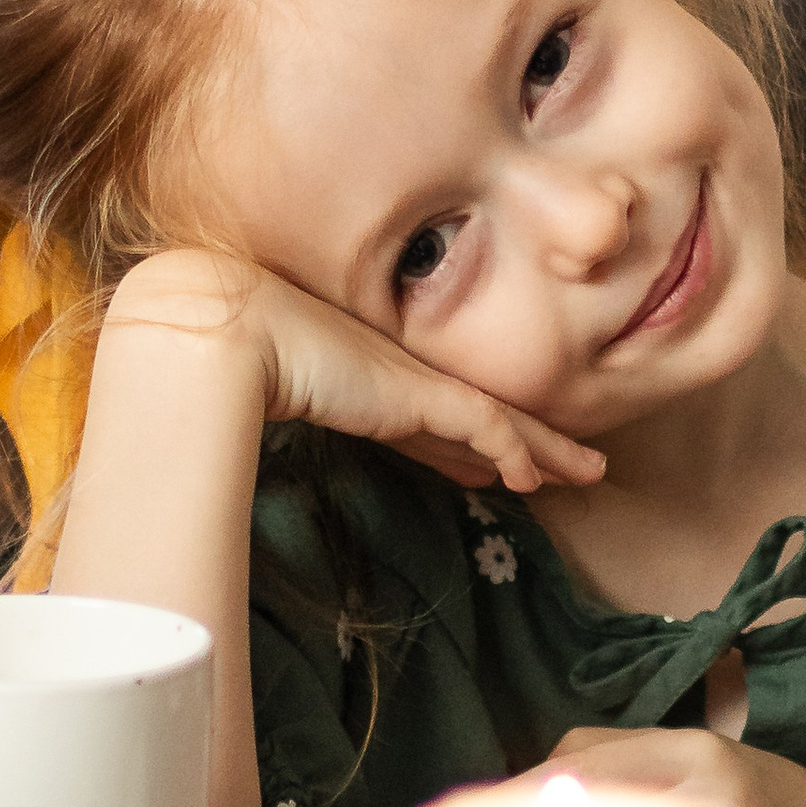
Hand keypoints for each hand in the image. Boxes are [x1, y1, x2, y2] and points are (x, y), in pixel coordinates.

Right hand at [105, 248, 602, 498]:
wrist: (220, 329)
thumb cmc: (223, 349)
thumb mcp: (269, 384)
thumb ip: (293, 404)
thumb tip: (285, 442)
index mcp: (369, 368)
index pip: (438, 408)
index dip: (478, 436)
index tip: (504, 463)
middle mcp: (400, 370)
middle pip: (485, 411)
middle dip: (534, 440)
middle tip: (580, 464)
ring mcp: (413, 378)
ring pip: (502, 419)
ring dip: (546, 449)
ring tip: (585, 472)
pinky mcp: (418, 392)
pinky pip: (486, 425)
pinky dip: (515, 449)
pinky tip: (534, 478)